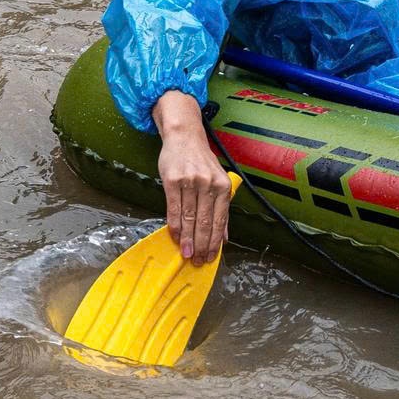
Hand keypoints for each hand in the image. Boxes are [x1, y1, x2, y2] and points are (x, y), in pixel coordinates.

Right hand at [151, 89, 231, 263]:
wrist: (184, 136)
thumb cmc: (201, 161)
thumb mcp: (218, 180)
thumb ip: (221, 209)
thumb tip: (225, 237)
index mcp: (223, 186)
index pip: (220, 221)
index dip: (215, 242)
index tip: (211, 257)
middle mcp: (209, 184)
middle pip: (205, 223)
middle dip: (202, 245)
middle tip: (197, 261)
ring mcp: (191, 182)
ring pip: (189, 218)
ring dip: (187, 240)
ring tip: (186, 254)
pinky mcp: (173, 181)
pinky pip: (174, 209)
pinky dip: (175, 226)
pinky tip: (175, 237)